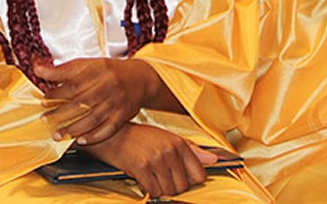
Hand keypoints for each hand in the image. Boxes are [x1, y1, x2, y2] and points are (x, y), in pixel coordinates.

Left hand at [37, 58, 171, 145]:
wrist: (140, 78)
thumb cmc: (110, 71)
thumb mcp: (88, 64)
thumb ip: (63, 69)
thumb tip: (38, 69)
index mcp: (99, 70)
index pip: (74, 84)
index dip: (57, 93)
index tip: (44, 100)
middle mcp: (109, 86)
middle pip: (82, 102)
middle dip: (61, 112)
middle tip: (46, 119)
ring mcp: (117, 102)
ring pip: (93, 118)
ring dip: (74, 128)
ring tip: (58, 134)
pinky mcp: (124, 116)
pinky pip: (108, 129)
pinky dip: (94, 136)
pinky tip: (81, 140)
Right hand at [82, 124, 216, 198]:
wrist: (113, 134)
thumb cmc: (139, 137)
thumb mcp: (167, 138)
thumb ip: (191, 150)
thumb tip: (213, 160)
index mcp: (179, 143)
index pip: (199, 173)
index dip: (190, 180)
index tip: (182, 178)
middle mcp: (170, 151)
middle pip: (183, 186)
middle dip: (174, 187)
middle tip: (162, 177)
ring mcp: (156, 160)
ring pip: (169, 191)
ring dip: (161, 189)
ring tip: (153, 177)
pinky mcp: (142, 168)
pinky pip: (154, 190)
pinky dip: (149, 189)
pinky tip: (144, 179)